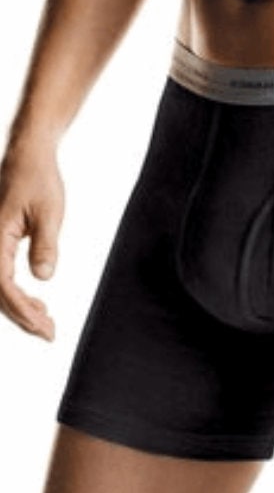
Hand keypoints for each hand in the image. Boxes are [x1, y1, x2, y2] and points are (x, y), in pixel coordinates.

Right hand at [0, 135, 63, 340]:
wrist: (28, 158)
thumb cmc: (38, 180)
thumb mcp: (49, 213)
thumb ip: (45, 245)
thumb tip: (42, 278)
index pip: (2, 284)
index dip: (22, 309)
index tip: (44, 325)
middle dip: (22, 317)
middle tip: (50, 334)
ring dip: (20, 310)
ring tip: (47, 325)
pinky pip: (1, 278)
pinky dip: (17, 296)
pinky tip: (38, 305)